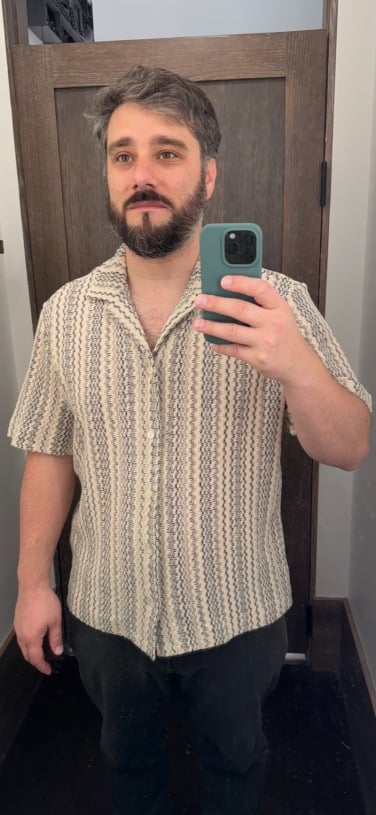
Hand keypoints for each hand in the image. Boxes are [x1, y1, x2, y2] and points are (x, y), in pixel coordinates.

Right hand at [14, 586, 62, 675]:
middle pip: (27, 655)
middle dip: (36, 661)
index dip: (42, 666)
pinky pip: (21, 637)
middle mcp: (22, 635)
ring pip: (22, 646)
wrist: (32, 585)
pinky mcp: (17, 621)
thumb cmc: (44, 601)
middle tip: (45, 663)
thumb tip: (58, 651)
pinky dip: (27, 643)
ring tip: (41, 653)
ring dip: (31, 652)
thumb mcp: (55, 621)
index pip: (36, 658)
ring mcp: (18, 628)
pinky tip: (35, 638)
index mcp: (31, 637)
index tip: (48, 670)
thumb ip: (56, 638)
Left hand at [194, 275, 311, 383]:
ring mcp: (266, 342)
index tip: (223, 280)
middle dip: (216, 303)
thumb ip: (261, 303)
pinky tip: (212, 341)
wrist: (298, 364)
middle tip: (200, 301)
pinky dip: (220, 346)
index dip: (240, 282)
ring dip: (211, 326)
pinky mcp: (258, 358)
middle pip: (240, 309)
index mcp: (279, 307)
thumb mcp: (280, 314)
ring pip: (232, 331)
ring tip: (198, 323)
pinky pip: (233, 350)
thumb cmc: (284, 334)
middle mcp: (274, 323)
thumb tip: (229, 292)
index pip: (260, 289)